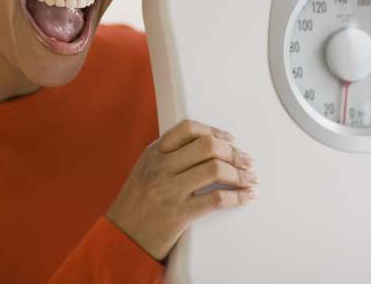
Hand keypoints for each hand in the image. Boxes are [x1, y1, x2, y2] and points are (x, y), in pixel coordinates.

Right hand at [105, 119, 258, 261]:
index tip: (229, 139)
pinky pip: (215, 200)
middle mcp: (160, 168)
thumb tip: (204, 148)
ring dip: (240, 173)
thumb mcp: (145, 172)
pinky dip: (237, 197)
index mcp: (153, 154)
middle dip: (233, 152)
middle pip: (207, 146)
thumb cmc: (135, 207)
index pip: (188, 129)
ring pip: (215, 169)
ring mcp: (168, 190)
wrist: (120, 240)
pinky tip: (246, 196)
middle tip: (246, 160)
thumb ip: (168, 158)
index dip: (214, 131)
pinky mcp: (178, 214)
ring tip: (250, 178)